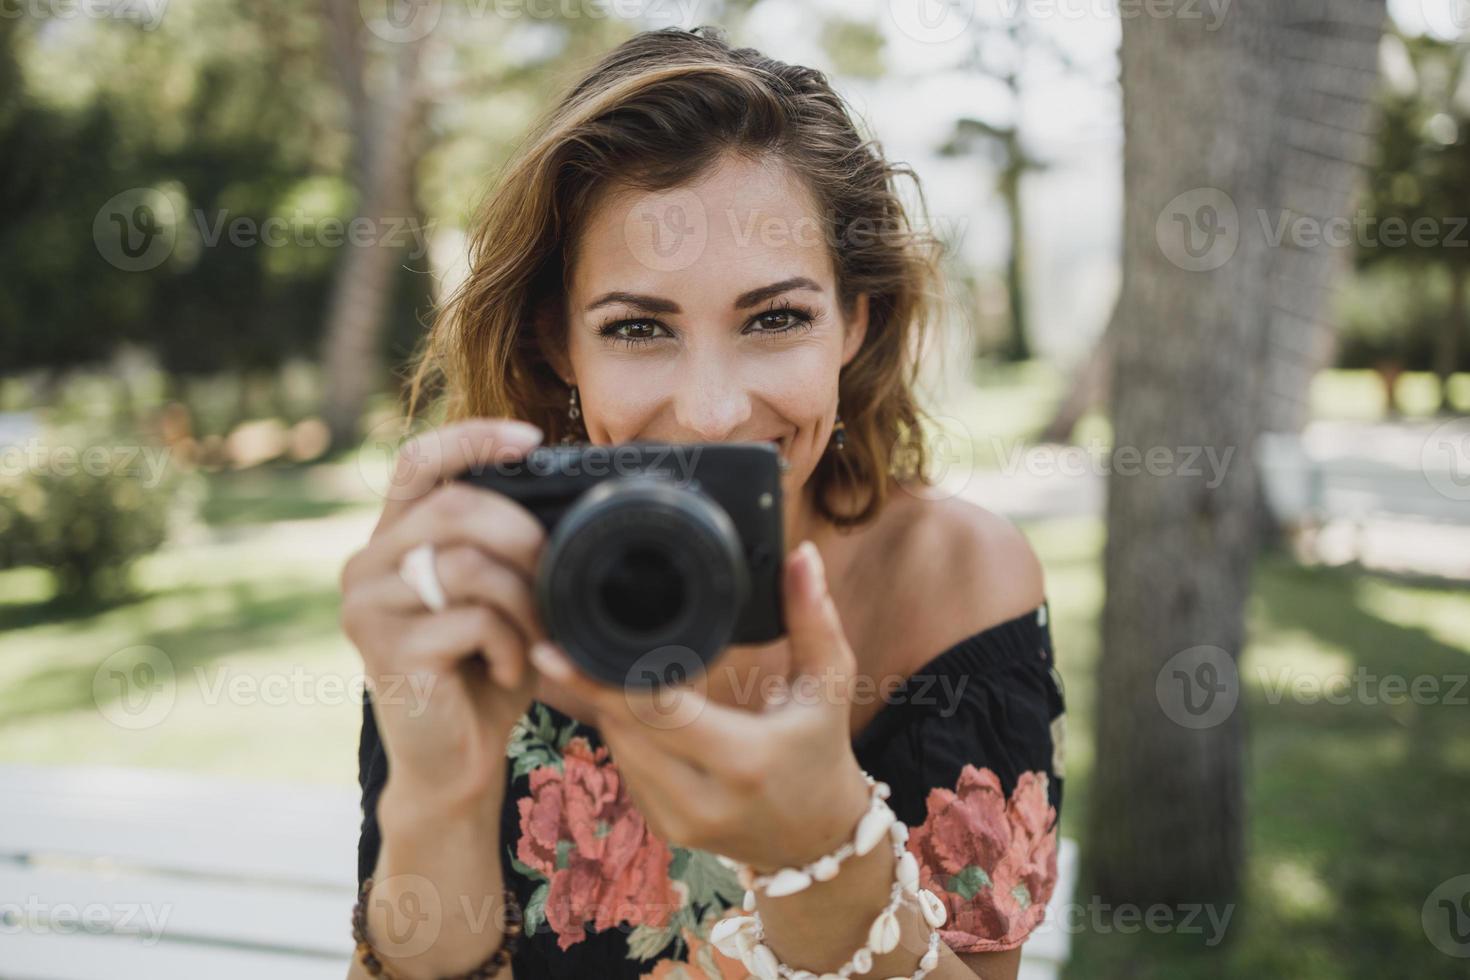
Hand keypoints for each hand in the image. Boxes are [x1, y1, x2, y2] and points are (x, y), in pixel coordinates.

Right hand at [340, 418, 549, 814]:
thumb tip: (564, 498)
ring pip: (467, 565)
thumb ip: (504, 548)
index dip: (472, 437)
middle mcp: (365, 564)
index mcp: (393, 540)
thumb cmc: (483, 674)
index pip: (418, 461)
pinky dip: (511, 644)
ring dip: (525, 600)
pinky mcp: (384, 650)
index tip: (531, 439)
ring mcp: (368, 606)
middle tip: (555, 576)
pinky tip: (510, 670)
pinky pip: (471, 620)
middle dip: (524, 537)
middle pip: (455, 508)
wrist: (454, 764)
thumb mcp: (498, 598)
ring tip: (538, 635)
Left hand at [529, 540, 871, 870]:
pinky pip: (625, 768)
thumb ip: (814, 618)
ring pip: (616, 746)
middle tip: (572, 636)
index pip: (652, 711)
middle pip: (622, 725)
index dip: (598, 678)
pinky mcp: (663, 830)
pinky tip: (633, 705)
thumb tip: (802, 556)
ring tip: (607, 664)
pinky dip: (624, 733)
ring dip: (610, 705)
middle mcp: (701, 800)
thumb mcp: (828, 685)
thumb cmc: (822, 752)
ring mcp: (677, 822)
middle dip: (599, 681)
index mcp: (741, 760)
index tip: (554, 649)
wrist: (819, 841)